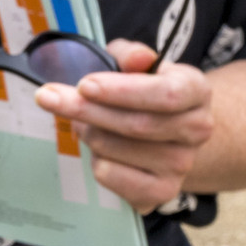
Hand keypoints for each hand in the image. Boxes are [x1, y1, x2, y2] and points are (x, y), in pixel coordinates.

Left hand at [37, 42, 213, 211]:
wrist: (167, 132)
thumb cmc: (144, 89)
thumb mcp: (136, 62)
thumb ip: (131, 54)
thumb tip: (137, 57)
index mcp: (195, 91)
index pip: (166, 94)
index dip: (122, 90)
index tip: (84, 84)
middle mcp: (196, 130)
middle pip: (136, 125)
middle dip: (85, 109)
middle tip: (48, 96)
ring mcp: (181, 165)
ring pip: (116, 149)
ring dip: (86, 131)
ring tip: (81, 120)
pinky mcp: (161, 191)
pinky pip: (111, 176)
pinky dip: (94, 159)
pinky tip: (98, 147)